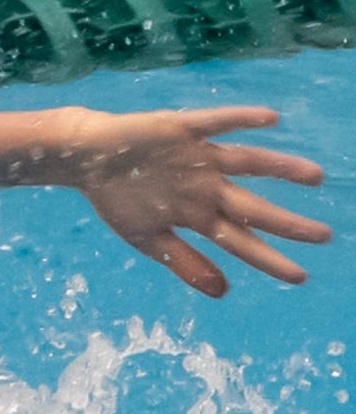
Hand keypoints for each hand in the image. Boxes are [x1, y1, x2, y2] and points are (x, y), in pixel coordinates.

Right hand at [70, 106, 329, 296]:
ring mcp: (198, 157)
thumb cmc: (119, 199)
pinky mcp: (182, 130)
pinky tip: (270, 120)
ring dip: (278, 167)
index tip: (299, 277)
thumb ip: (186, 264)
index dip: (269, 259)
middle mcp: (206, 186)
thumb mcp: (148, 240)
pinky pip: (215, 124)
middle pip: (252, 207)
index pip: (241, 241)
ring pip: (246, 163)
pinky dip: (240, 121)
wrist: (90, 159)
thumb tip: (223, 293)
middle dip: (285, 223)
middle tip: (324, 237)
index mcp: (198, 214)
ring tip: (314, 177)